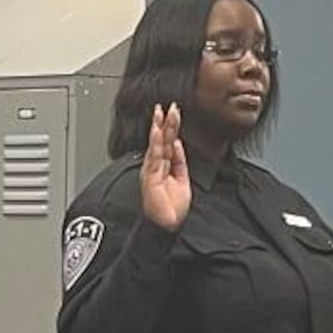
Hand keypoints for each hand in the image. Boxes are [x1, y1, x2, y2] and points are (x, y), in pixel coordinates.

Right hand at [137, 103, 191, 231]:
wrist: (165, 225)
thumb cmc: (172, 209)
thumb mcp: (182, 179)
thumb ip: (180, 162)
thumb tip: (180, 145)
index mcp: (164, 167)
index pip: (168, 143)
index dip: (172, 128)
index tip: (174, 113)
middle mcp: (156, 166)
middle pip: (161, 140)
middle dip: (165, 122)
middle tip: (168, 106)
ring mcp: (152, 170)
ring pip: (156, 145)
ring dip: (159, 128)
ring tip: (161, 114)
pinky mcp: (150, 176)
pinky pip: (154, 157)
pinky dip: (156, 144)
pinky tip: (157, 132)